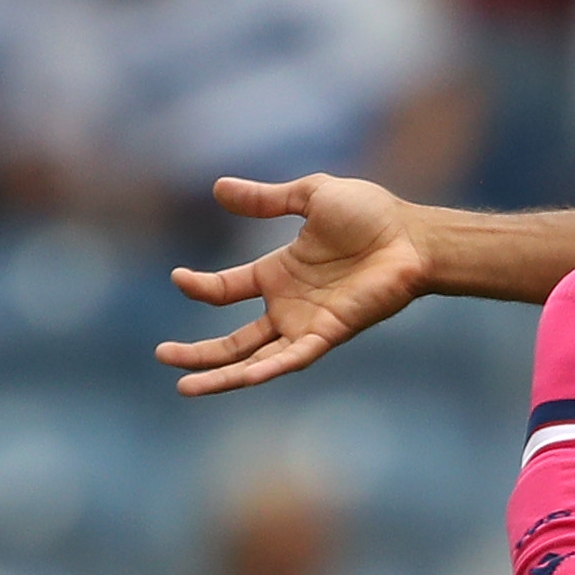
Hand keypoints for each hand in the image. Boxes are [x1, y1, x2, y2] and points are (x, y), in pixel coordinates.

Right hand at [157, 174, 435, 393]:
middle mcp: (289, 305)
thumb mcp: (309, 196)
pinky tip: (242, 380)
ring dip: (221, 374)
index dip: (200, 287)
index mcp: (279, 274)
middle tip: (162, 357)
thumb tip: (218, 188)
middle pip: (234, 339)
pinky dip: (268, 370)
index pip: (227, 290)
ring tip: (185, 386)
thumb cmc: (371, 215)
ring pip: (256, 359)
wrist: (412, 236)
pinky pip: (293, 359)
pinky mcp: (329, 334)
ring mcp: (307, 324)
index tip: (178, 278)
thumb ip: (265, 198)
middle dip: (198, 352)